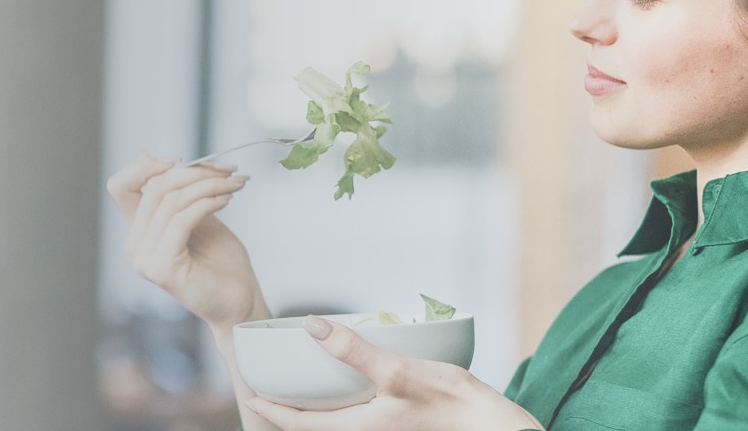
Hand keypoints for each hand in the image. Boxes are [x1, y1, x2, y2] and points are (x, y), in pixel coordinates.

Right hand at [104, 151, 262, 327]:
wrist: (239, 302)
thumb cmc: (221, 262)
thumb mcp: (196, 215)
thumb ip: (176, 192)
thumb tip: (150, 156)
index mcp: (138, 234)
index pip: (120, 186)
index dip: (145, 166)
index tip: (182, 159)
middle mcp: (135, 247)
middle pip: (153, 187)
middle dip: (194, 172)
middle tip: (228, 170)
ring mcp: (145, 259)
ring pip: (171, 200)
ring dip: (208, 185)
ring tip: (234, 184)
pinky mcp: (163, 267)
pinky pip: (182, 219)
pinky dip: (207, 202)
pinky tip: (227, 200)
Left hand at [243, 316, 541, 430]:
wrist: (498, 428)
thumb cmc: (453, 405)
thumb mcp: (399, 372)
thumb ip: (354, 351)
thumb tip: (312, 327)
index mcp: (357, 427)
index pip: (298, 423)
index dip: (271, 410)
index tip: (249, 395)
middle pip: (314, 422)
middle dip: (289, 405)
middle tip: (269, 384)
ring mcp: (384, 427)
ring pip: (336, 417)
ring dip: (316, 401)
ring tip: (302, 378)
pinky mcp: (401, 418)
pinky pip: (358, 410)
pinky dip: (343, 396)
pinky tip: (350, 376)